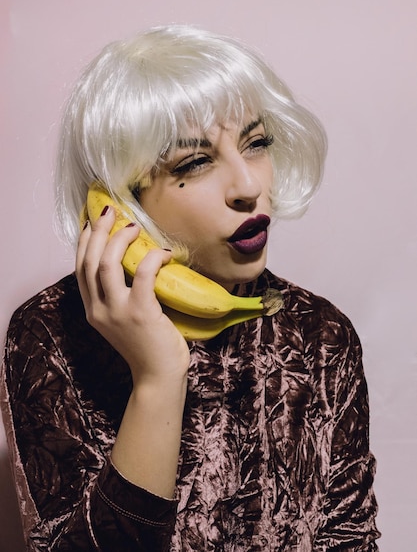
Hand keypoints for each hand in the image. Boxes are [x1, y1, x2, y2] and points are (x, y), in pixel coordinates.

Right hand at [76, 206, 189, 385]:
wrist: (157, 377)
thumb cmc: (147, 346)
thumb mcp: (121, 321)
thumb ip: (118, 297)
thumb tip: (131, 263)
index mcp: (93, 310)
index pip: (80, 269)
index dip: (85, 242)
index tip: (93, 223)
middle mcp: (99, 310)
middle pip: (89, 261)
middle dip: (98, 231)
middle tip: (111, 212)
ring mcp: (117, 312)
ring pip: (107, 264)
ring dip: (119, 240)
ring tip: (133, 226)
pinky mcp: (141, 313)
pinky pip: (143, 274)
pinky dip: (152, 258)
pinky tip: (164, 252)